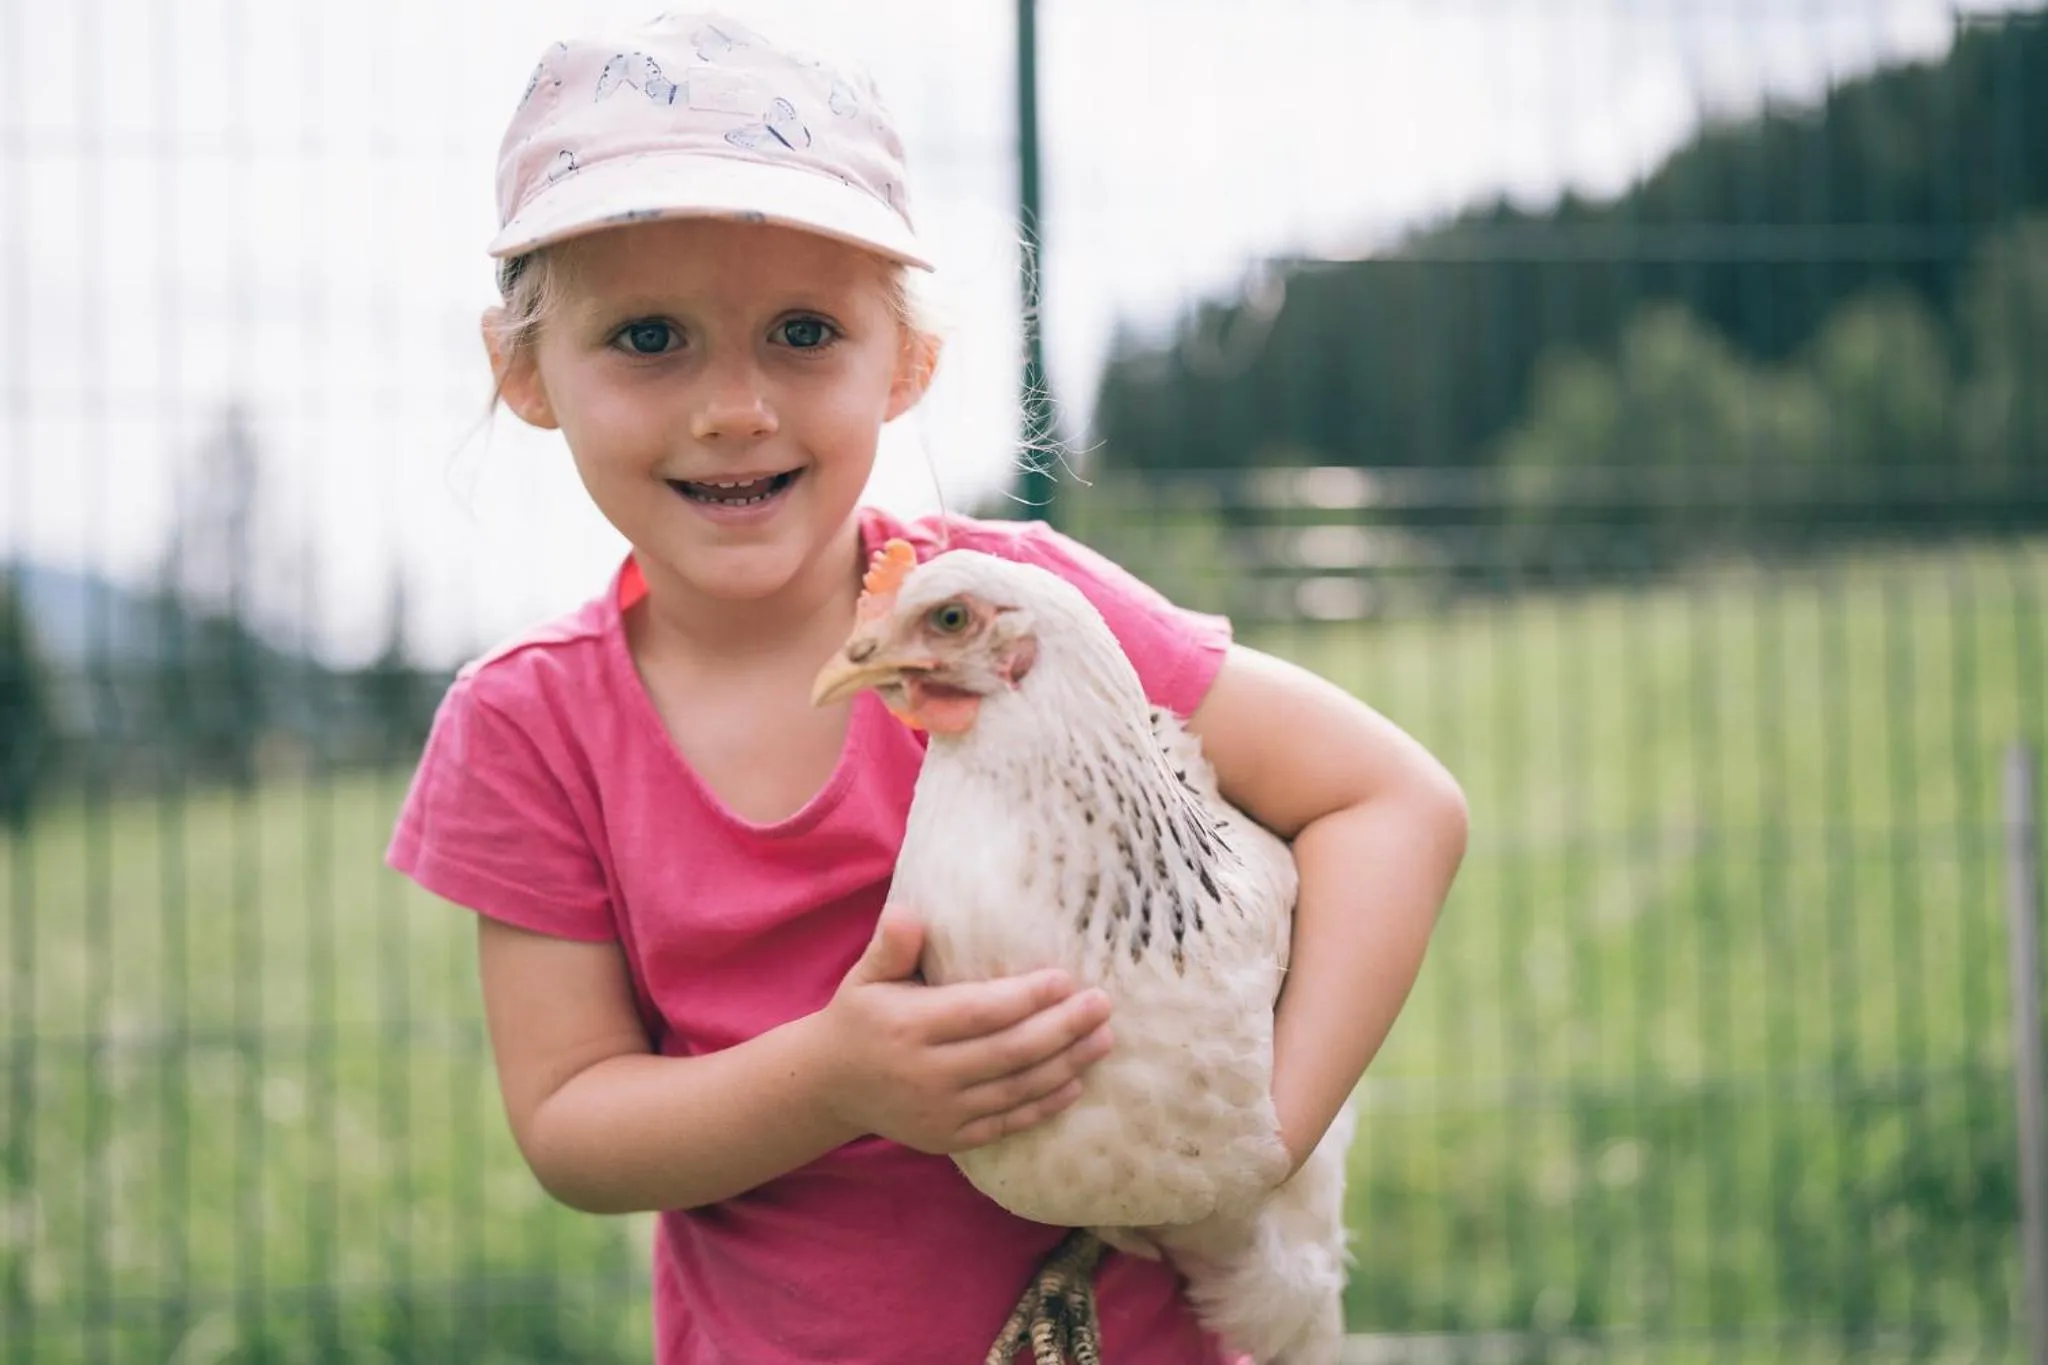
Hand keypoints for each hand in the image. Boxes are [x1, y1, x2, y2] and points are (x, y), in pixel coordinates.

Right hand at [813, 910, 1113, 1153]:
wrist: (832, 1085)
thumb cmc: (861, 1016)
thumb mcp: (866, 976)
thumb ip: (891, 946)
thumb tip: (908, 913)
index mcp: (908, 1027)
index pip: (978, 1012)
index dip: (1025, 997)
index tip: (1065, 978)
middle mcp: (926, 1073)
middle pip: (1008, 1052)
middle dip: (1062, 1028)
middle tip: (1102, 1005)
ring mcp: (939, 1111)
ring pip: (1015, 1089)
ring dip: (1066, 1065)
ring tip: (1103, 1040)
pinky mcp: (949, 1137)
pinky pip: (1006, 1123)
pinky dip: (1044, 1106)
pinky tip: (1076, 1084)